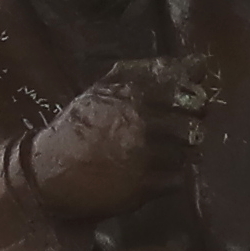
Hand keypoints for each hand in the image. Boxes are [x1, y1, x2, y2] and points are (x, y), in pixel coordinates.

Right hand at [20, 62, 219, 223]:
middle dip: (190, 129)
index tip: (187, 106)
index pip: (185, 91)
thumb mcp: (103, 91)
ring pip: (188, 152)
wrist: (50, 173)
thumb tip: (199, 64)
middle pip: (193, 123)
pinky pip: (178, 179)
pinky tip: (153, 174)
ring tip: (161, 155)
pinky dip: (171, 178)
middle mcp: (141, 123)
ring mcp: (143, 156)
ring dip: (180, 154)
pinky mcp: (144, 186)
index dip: (192, 100)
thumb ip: (149, 74)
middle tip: (176, 134)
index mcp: (132, 95)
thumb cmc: (78, 128)